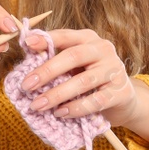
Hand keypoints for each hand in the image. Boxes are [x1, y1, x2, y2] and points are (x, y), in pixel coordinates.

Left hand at [17, 27, 140, 126]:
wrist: (122, 98)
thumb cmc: (90, 78)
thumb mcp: (74, 65)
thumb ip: (55, 59)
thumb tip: (28, 57)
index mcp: (89, 39)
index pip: (66, 36)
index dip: (47, 39)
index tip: (27, 44)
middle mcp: (103, 50)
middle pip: (73, 56)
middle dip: (47, 71)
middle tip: (26, 86)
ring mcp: (114, 70)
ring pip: (83, 81)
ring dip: (57, 94)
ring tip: (38, 105)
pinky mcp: (120, 92)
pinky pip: (95, 101)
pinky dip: (75, 108)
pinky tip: (60, 113)